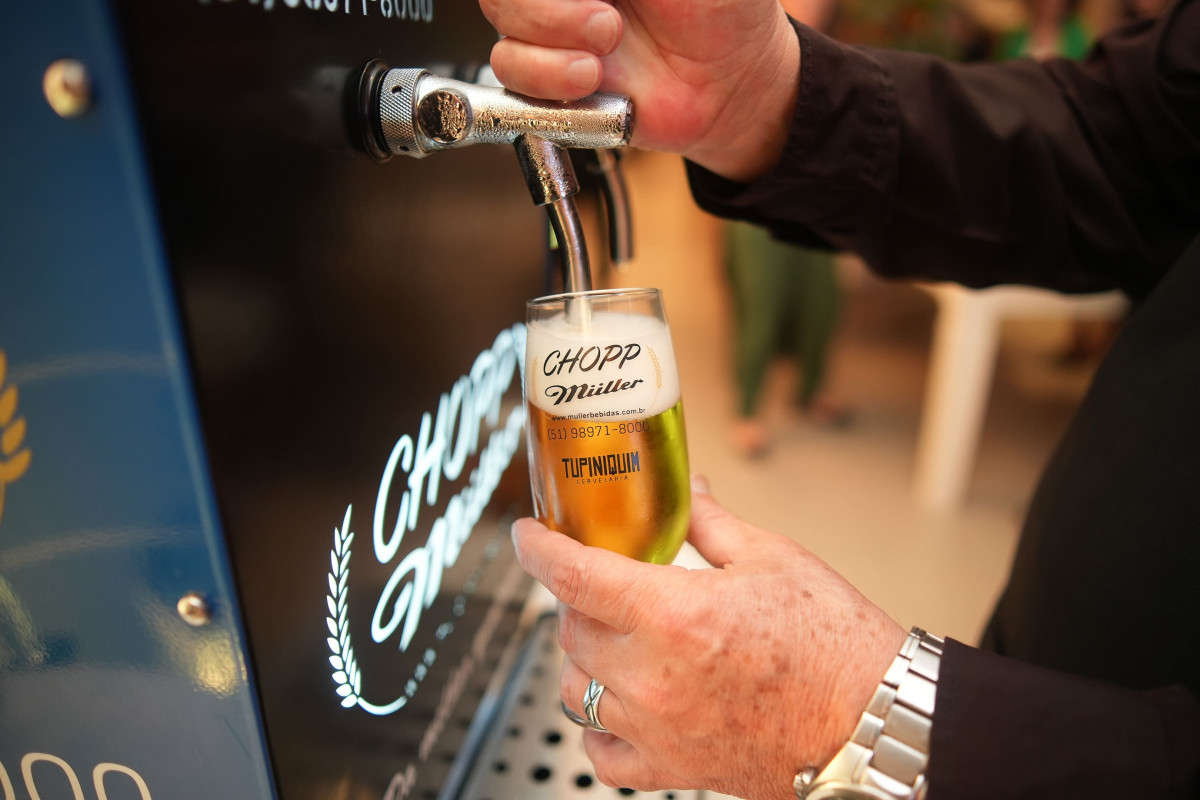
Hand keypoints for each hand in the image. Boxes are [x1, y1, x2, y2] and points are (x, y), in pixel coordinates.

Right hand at [479, 0, 801, 181]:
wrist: (734, 83)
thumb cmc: (721, 10)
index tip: (596, 2)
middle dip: (545, 11)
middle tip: (608, 23)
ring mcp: (553, 31)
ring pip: (503, 29)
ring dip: (549, 46)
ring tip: (604, 51)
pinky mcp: (553, 82)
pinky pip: (512, 77)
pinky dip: (548, 81)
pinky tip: (590, 81)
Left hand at [511, 478, 906, 799]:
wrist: (874, 724)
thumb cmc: (836, 645)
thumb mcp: (773, 559)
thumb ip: (711, 523)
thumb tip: (689, 491)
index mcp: (673, 614)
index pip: (573, 575)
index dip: (538, 549)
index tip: (526, 535)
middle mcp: (652, 676)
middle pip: (572, 629)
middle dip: (578, 599)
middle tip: (606, 583)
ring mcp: (656, 728)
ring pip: (573, 688)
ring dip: (582, 658)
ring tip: (613, 639)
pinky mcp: (671, 769)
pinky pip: (599, 754)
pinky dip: (596, 727)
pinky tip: (617, 704)